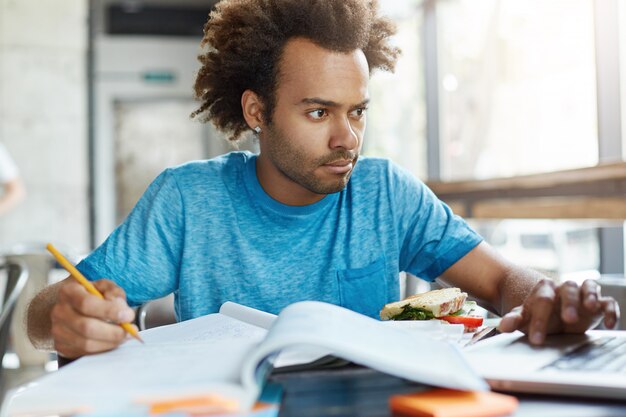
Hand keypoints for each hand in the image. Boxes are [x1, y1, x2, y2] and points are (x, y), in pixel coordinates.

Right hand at [50, 278, 136, 357]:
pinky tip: (113, 341)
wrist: (74, 307)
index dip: (109, 311)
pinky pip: (85, 352)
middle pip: (86, 327)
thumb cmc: (93, 295)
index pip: (87, 304)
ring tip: (125, 336)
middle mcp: (59, 312)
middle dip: (113, 331)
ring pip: (86, 343)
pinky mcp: (61, 346)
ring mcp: (58, 331)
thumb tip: (120, 307)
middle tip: (131, 330)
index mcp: (69, 292)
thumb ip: (114, 292)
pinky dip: (103, 348)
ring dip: (111, 342)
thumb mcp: (105, 287)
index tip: (128, 315)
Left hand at [498, 278, 619, 344]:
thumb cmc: (538, 315)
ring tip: (590, 307)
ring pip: (589, 286)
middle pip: (568, 289)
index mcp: (544, 289)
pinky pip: (607, 302)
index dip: (539, 320)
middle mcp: (564, 288)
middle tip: (567, 320)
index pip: (542, 300)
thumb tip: (503, 326)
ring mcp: (581, 295)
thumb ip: (514, 319)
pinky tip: (609, 324)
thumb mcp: (525, 318)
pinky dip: (611, 309)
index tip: (536, 339)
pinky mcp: (597, 305)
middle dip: (568, 303)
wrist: (551, 314)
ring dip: (591, 295)